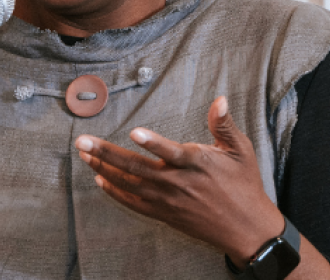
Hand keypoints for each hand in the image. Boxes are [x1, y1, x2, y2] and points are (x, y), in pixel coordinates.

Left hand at [75, 96, 284, 265]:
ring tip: (83, 155)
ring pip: (130, 184)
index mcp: (197, 163)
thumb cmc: (244, 184)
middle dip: (107, 153)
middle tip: (82, 141)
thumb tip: (220, 99)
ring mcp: (169, 200)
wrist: (247, 229)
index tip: (134, 132)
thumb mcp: (240, 150)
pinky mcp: (165, 214)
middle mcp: (178, 183)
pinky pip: (135, 203)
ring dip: (104, 168)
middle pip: (137, 167)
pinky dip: (116, 192)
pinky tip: (100, 180)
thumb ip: (223, 124)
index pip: (171, 152)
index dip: (153, 142)